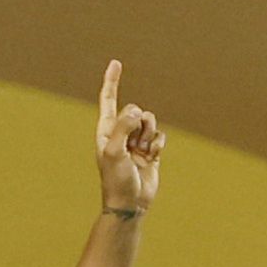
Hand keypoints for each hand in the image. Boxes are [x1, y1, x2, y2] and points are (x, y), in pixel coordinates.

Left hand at [93, 60, 163, 216]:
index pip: (108, 100)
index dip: (111, 81)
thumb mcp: (114, 151)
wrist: (129, 203)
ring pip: (150, 121)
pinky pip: (160, 135)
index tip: (115, 62)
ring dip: (149, 135)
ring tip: (142, 153)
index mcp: (106, 130)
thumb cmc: (115, 179)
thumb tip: (137, 110)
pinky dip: (158, 144)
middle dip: (139, 124)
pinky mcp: (151, 150)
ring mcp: (136, 141)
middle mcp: (120, 132)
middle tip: (133, 145)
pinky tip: (152, 157)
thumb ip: (123, 126)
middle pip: (136, 110)